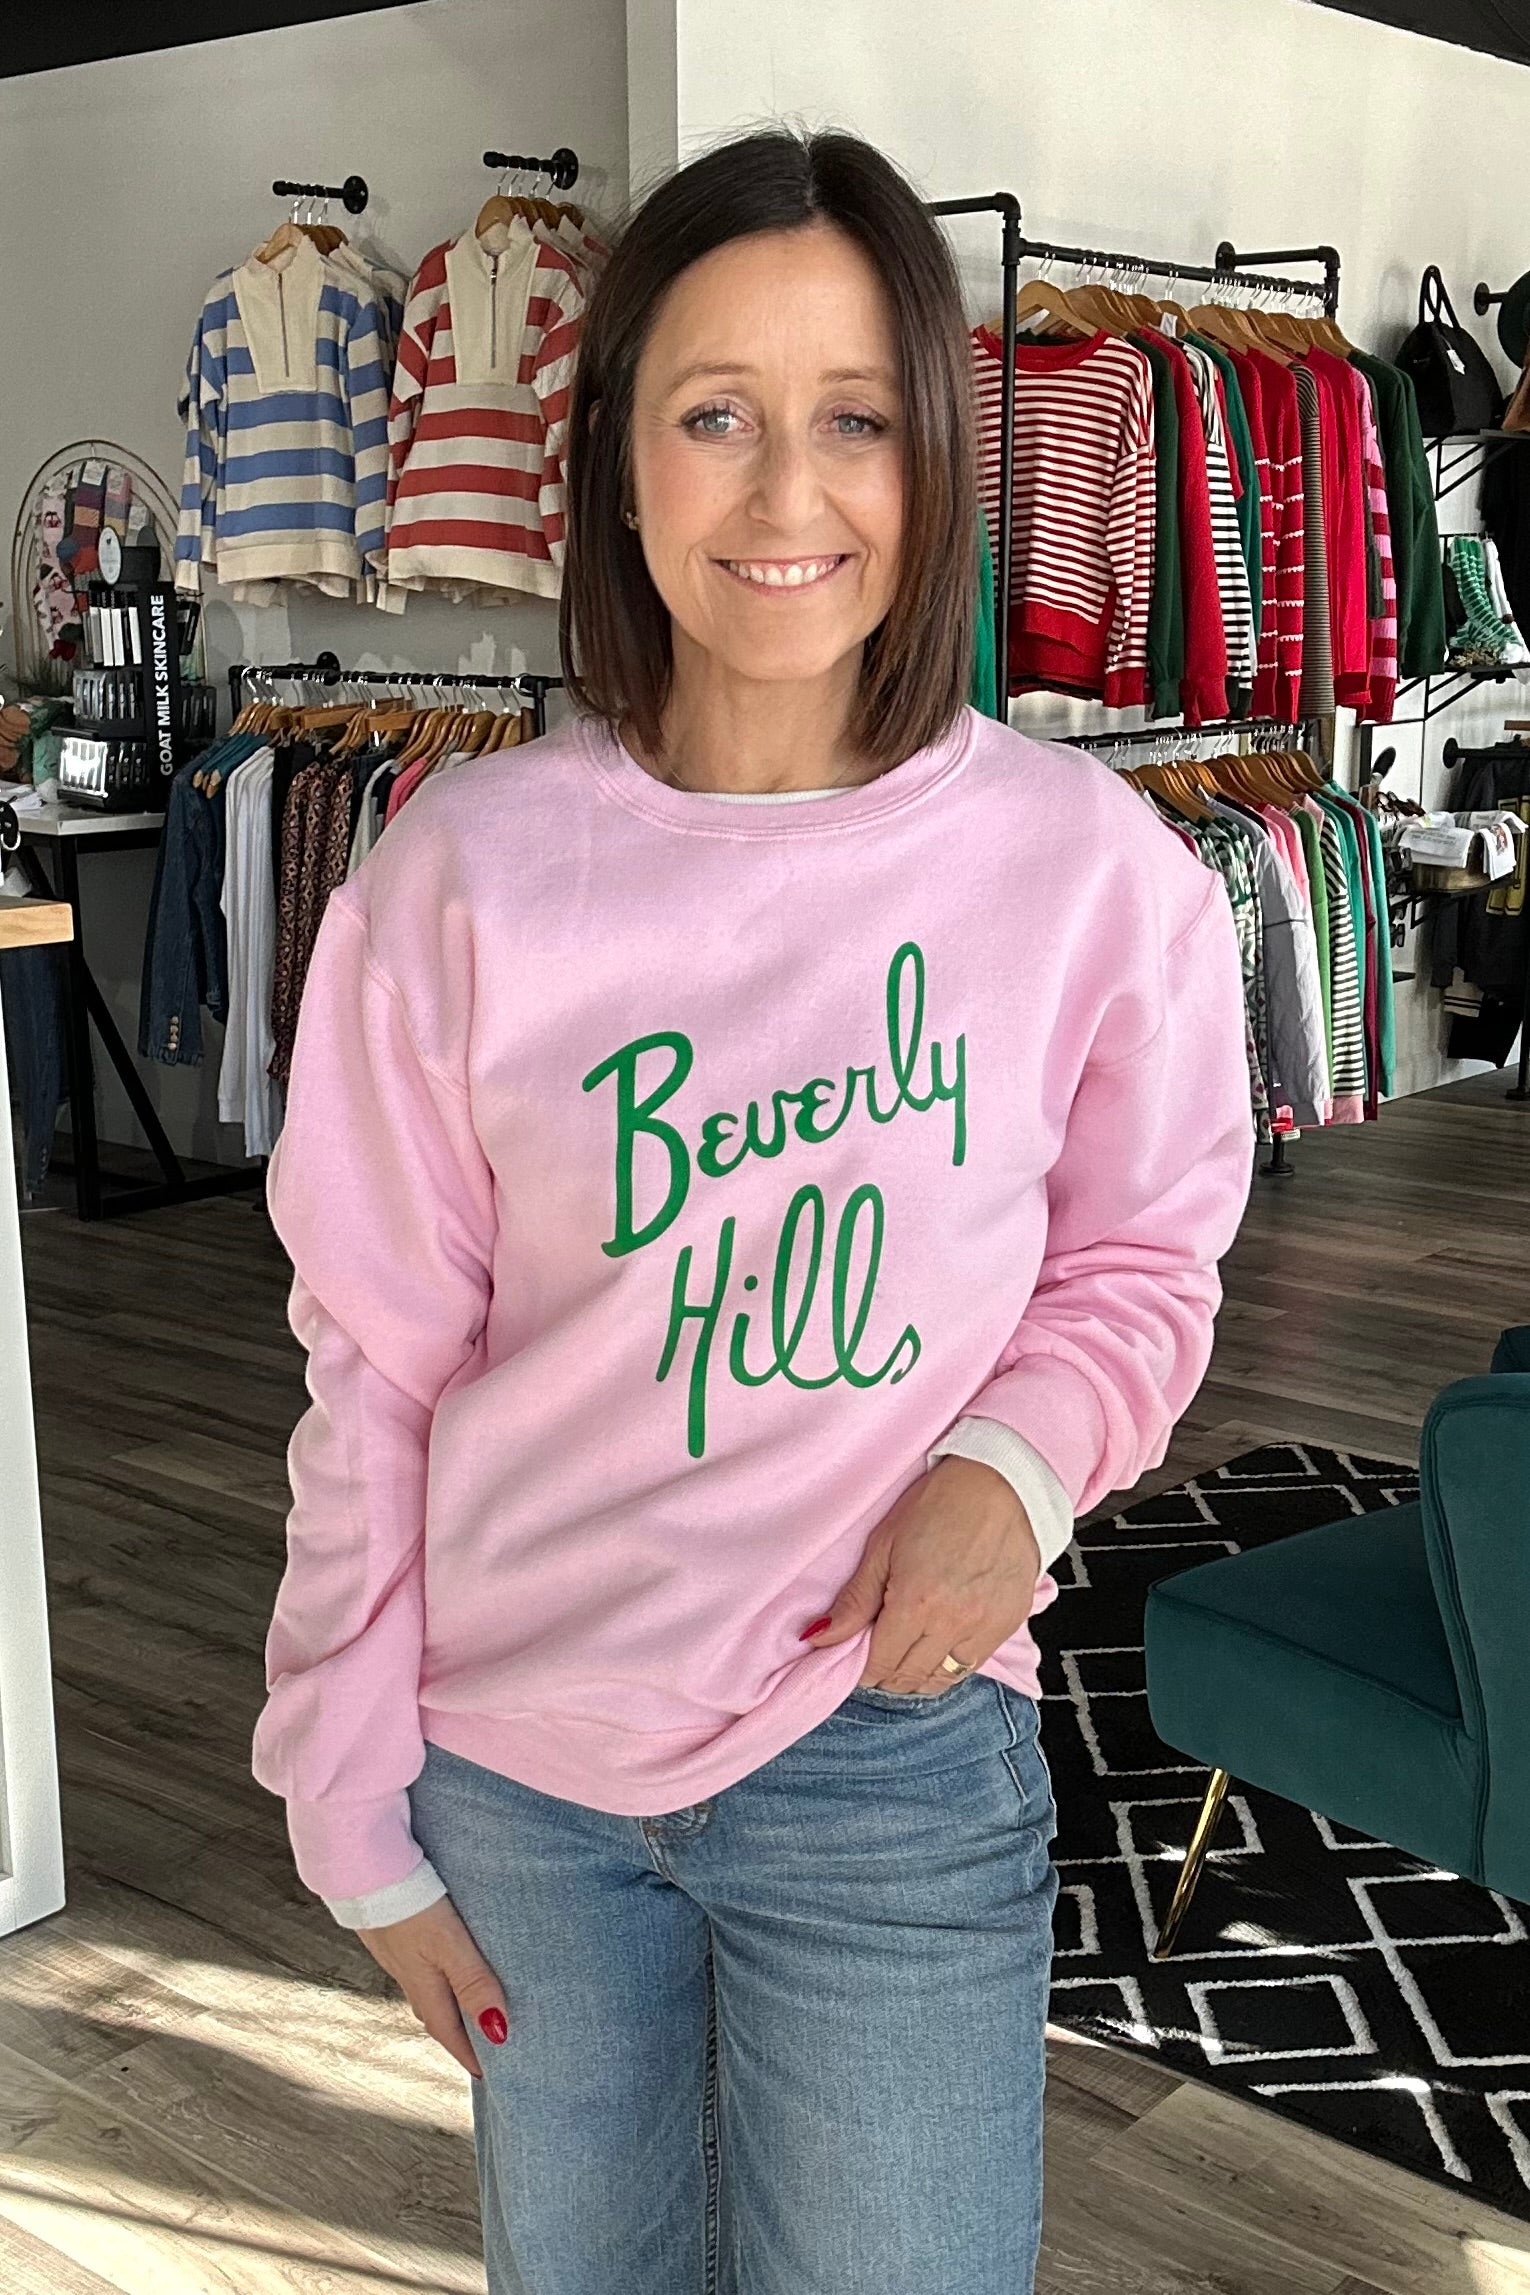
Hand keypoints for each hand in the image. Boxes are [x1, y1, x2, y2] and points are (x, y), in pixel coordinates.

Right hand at [356, 1894, 508, 2079]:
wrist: (362, 1870)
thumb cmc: (407, 1907)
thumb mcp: (447, 1945)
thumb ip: (472, 1982)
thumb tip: (497, 2030)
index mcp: (423, 1986)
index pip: (449, 2032)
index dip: (469, 2054)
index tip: (489, 2074)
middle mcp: (408, 1976)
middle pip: (438, 2014)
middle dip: (459, 2033)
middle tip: (482, 2045)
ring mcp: (398, 1955)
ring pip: (427, 1989)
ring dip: (447, 2003)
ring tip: (467, 2006)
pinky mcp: (393, 1933)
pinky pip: (419, 1965)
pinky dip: (435, 1975)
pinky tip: (440, 1961)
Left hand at [804, 1455, 1041, 1692]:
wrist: (1002, 1482)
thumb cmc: (939, 1503)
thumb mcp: (884, 1544)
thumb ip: (854, 1599)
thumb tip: (819, 1637)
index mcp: (915, 1603)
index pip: (879, 1664)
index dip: (862, 1665)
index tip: (858, 1652)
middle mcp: (952, 1624)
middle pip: (908, 1678)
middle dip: (886, 1672)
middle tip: (879, 1650)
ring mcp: (985, 1627)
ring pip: (942, 1680)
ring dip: (918, 1673)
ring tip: (908, 1649)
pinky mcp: (1009, 1623)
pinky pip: (974, 1664)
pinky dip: (951, 1663)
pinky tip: (941, 1641)